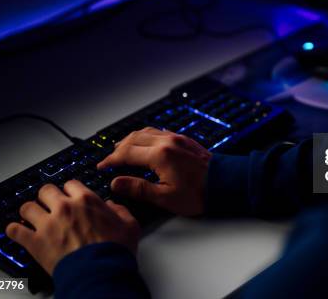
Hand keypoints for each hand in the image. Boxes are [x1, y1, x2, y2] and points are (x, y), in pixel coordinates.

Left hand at [6, 180, 139, 274]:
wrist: (100, 273)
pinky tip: (16, 231)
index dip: (69, 190)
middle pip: (46, 190)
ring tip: (32, 217)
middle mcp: (64, 207)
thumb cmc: (114, 251)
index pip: (70, 184)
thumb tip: (113, 206)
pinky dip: (14, 230)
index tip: (69, 196)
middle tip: (49, 204)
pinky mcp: (34, 242)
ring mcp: (47, 224)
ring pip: (27, 207)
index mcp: (86, 200)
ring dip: (29, 212)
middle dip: (47, 197)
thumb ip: (121, 211)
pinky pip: (14, 231)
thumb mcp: (130, 225)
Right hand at [96, 127, 210, 215]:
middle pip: (133, 139)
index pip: (126, 154)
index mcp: (160, 155)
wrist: (225, 183)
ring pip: (146, 132)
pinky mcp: (184, 140)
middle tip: (110, 159)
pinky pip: (158, 131)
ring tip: (122, 149)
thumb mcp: (165, 197)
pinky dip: (145, 136)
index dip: (111, 160)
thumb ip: (138, 188)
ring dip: (131, 139)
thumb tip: (116, 182)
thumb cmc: (198, 193)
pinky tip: (144, 143)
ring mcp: (176, 138)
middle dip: (118, 149)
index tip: (102, 167)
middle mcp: (166, 142)